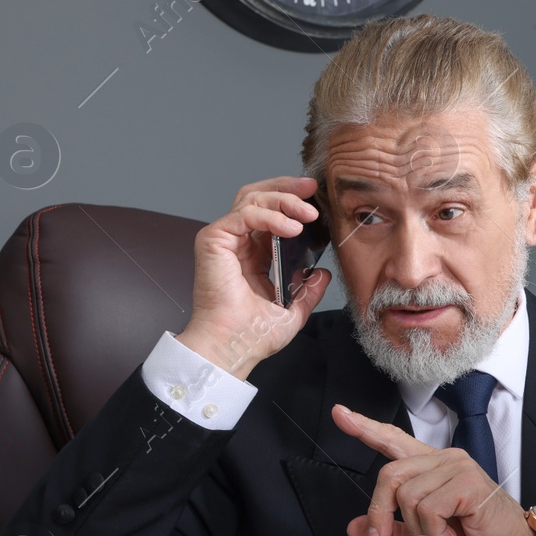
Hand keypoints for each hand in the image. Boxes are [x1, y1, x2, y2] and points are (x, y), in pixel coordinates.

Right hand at [174, 175, 331, 379]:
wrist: (233, 347)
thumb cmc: (252, 335)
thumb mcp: (292, 310)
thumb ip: (308, 290)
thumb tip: (322, 274)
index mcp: (253, 256)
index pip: (270, 213)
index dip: (291, 200)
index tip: (315, 198)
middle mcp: (237, 243)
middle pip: (258, 196)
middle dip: (287, 187)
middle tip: (311, 188)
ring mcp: (223, 240)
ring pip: (252, 199)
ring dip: (283, 200)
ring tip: (308, 213)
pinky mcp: (213, 241)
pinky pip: (244, 214)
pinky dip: (269, 215)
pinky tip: (291, 227)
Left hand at [332, 404, 535, 535]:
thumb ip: (391, 532)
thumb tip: (355, 528)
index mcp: (431, 467)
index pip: (394, 441)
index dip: (365, 427)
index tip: (340, 414)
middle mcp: (444, 460)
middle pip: (390, 475)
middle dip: (380, 512)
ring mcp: (458, 468)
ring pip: (407, 496)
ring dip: (418, 528)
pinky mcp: (468, 483)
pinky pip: (429, 507)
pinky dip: (433, 531)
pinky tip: (450, 534)